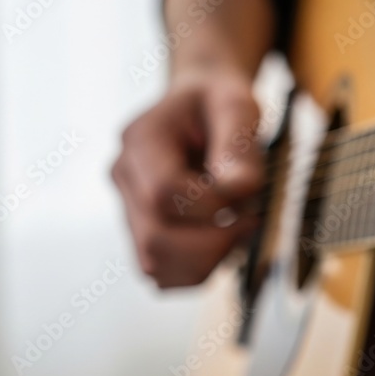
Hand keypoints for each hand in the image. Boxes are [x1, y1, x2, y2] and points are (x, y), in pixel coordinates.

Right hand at [112, 65, 263, 286]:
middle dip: (213, 243)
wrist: (200, 104)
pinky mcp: (142, 230)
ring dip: (207, 261)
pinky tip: (222, 242)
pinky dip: (197, 269)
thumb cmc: (220, 103)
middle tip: (250, 221)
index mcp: (140, 140)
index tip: (248, 193)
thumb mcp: (238, 106)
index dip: (212, 205)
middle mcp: (124, 177)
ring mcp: (128, 207)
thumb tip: (236, 190)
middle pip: (155, 240)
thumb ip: (238, 146)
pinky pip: (161, 272)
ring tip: (236, 231)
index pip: (164, 194)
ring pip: (154, 265)